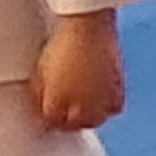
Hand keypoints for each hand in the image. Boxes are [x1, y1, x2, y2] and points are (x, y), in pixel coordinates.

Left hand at [32, 14, 125, 131]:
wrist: (88, 29)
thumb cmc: (62, 46)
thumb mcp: (39, 72)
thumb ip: (39, 94)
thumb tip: (41, 107)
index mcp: (56, 103)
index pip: (51, 122)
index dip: (48, 119)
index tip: (47, 115)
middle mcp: (80, 107)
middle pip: (74, 126)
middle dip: (66, 122)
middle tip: (62, 115)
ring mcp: (101, 100)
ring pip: (95, 121)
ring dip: (87, 118)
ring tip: (81, 111)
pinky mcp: (117, 90)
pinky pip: (112, 109)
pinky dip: (106, 109)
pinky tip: (100, 103)